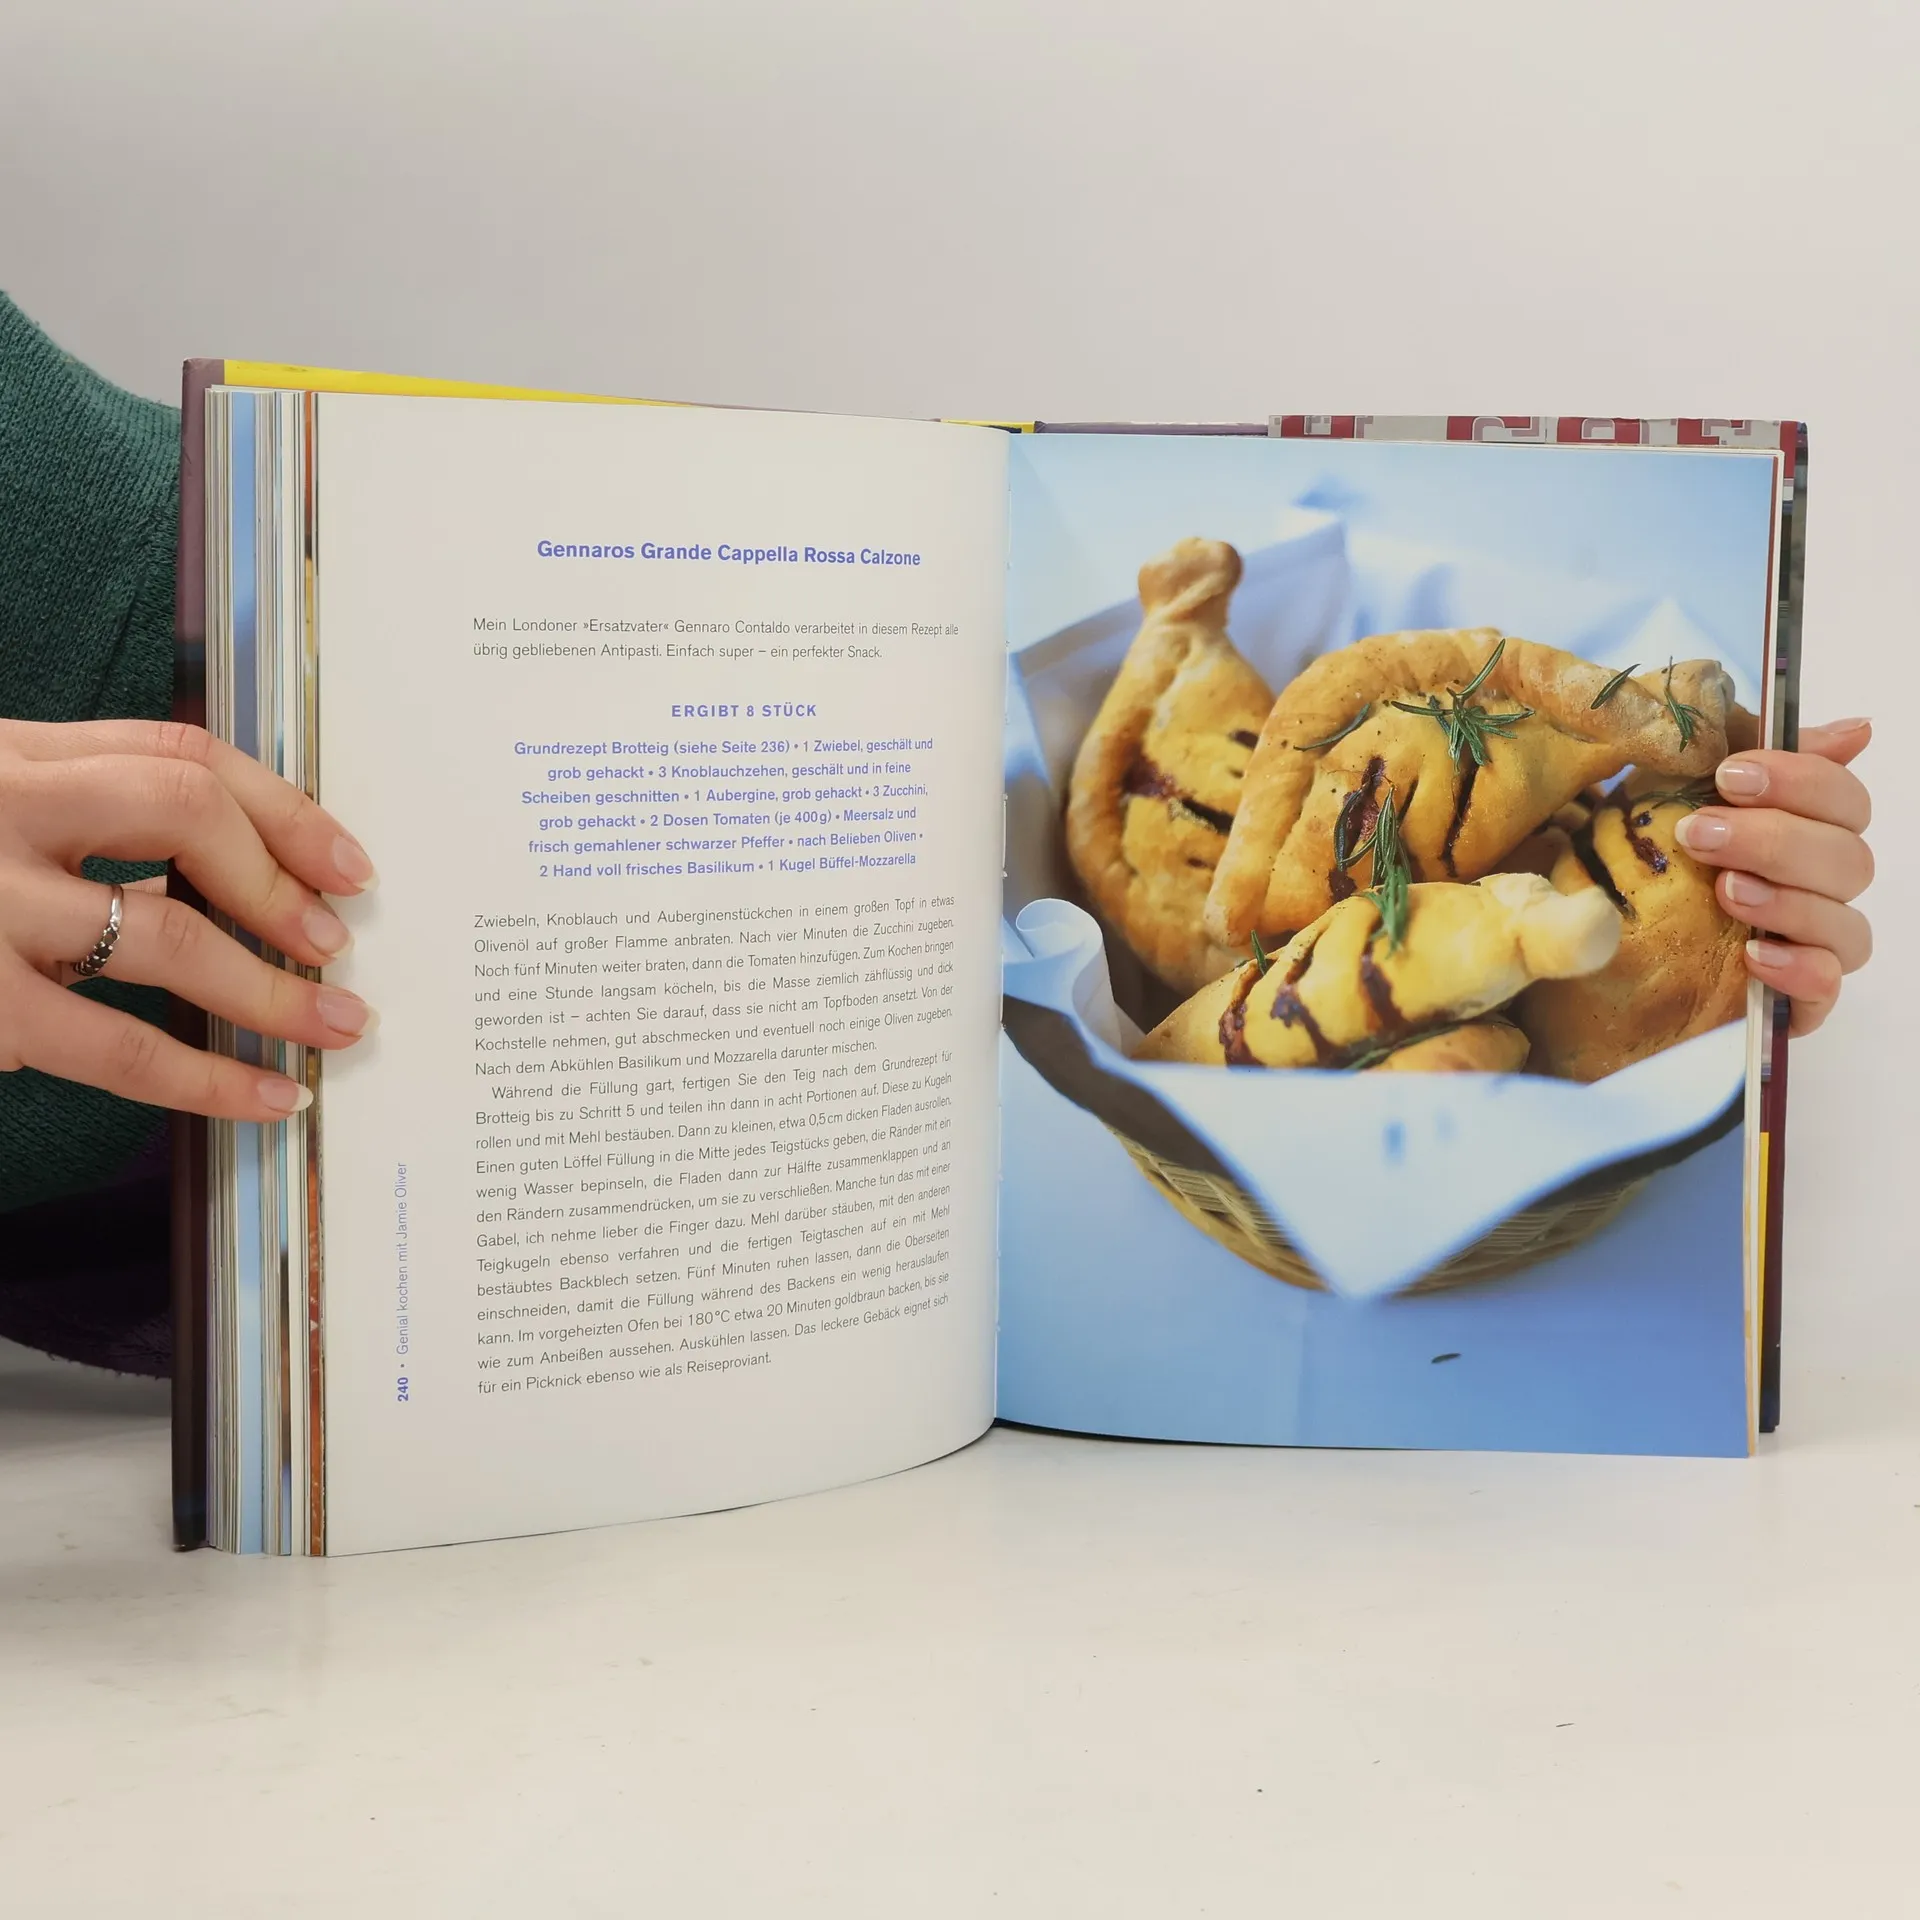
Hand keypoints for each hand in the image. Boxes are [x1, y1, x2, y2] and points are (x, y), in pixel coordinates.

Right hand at [0, 718, 376, 1120]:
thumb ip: (74, 806)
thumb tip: (239, 862)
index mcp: (8, 757)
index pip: (177, 752)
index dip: (282, 806)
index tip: (348, 863)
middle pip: (183, 810)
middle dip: (279, 880)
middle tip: (336, 944)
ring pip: (168, 938)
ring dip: (272, 991)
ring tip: (336, 1028)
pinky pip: (119, 1049)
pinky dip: (210, 1079)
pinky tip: (266, 1096)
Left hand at [1671, 717, 1872, 1036]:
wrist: (1596, 935)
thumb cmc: (1647, 854)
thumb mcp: (1677, 787)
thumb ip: (1749, 749)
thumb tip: (1856, 729)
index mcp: (1805, 829)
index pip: (1845, 799)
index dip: (1802, 780)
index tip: (1730, 776)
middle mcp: (1819, 887)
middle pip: (1849, 859)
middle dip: (1775, 840)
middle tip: (1700, 835)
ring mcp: (1811, 945)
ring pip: (1847, 924)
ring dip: (1785, 901)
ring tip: (1724, 891)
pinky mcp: (1795, 1001)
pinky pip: (1826, 988)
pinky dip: (1800, 969)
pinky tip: (1755, 954)